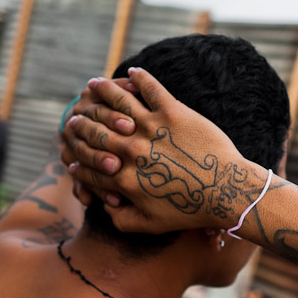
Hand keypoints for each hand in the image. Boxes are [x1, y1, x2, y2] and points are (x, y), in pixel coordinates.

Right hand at [64, 67, 266, 233]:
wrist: (227, 191)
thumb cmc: (190, 211)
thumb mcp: (150, 225)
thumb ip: (121, 218)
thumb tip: (106, 206)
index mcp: (124, 179)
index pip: (89, 165)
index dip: (77, 159)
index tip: (70, 152)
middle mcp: (132, 151)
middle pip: (96, 131)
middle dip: (81, 122)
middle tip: (74, 115)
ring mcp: (152, 128)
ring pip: (119, 102)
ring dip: (104, 90)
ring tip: (94, 84)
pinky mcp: (173, 112)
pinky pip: (151, 88)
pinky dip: (139, 78)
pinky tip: (132, 72)